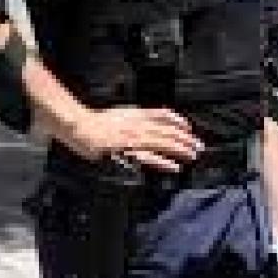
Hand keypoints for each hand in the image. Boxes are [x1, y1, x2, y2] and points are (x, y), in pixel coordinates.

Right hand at [68, 106, 203, 171]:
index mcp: (138, 113)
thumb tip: (155, 118)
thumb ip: (139, 115)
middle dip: (186, 139)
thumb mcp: (122, 111)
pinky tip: (174, 166)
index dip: (179, 122)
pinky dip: (163, 162)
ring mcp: (133, 138)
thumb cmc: (97, 121)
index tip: (189, 128)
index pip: (165, 115)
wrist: (79, 125)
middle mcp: (139, 124)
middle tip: (199, 146)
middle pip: (169, 131)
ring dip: (181, 149)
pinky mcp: (126, 151)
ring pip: (163, 143)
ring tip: (193, 155)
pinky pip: (149, 157)